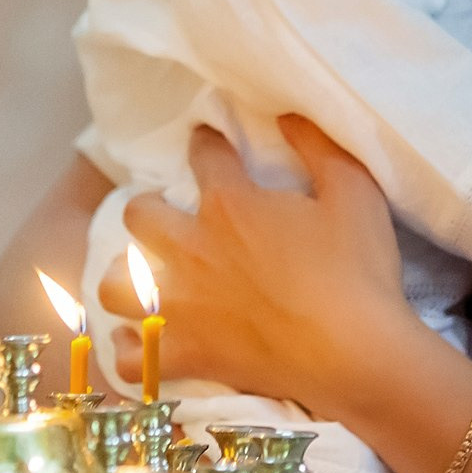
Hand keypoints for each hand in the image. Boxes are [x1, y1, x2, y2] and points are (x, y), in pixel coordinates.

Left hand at [100, 117, 422, 416]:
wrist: (355, 353)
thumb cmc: (357, 270)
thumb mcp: (353, 190)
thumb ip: (318, 145)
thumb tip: (287, 113)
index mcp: (230, 205)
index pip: (205, 155)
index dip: (208, 143)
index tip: (210, 144)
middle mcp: (192, 249)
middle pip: (140, 215)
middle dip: (147, 209)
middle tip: (167, 216)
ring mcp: (183, 306)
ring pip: (115, 286)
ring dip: (124, 279)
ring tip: (143, 282)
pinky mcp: (188, 355)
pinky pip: (135, 358)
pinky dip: (133, 352)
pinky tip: (141, 344)